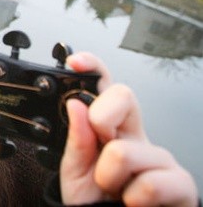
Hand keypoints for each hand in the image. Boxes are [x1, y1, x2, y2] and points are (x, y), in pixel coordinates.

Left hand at [60, 52, 197, 206]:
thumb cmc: (96, 203)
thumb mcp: (75, 171)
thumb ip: (75, 140)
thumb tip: (75, 105)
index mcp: (110, 130)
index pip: (107, 89)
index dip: (94, 68)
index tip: (75, 62)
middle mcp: (137, 137)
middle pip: (124, 97)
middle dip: (101, 122)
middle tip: (98, 156)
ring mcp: (161, 158)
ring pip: (124, 152)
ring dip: (108, 179)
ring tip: (114, 191)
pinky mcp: (181, 183)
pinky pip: (148, 183)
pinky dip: (132, 199)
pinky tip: (133, 203)